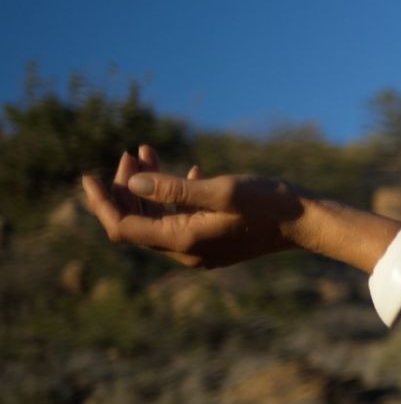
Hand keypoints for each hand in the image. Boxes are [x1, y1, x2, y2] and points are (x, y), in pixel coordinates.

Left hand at [78, 143, 305, 268]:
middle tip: (129, 154)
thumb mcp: (220, 190)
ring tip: (147, 152)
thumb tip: (132, 184)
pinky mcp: (214, 240)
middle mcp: (187, 251)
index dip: (102, 202)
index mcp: (184, 241)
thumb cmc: (269, 204)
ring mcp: (201, 248)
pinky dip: (173, 196)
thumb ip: (173, 189)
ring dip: (148, 188)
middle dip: (126, 188)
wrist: (309, 222)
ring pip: (158, 219)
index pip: (124, 227)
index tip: (87, 176)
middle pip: (138, 223)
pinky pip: (180, 220)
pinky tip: (186, 170)